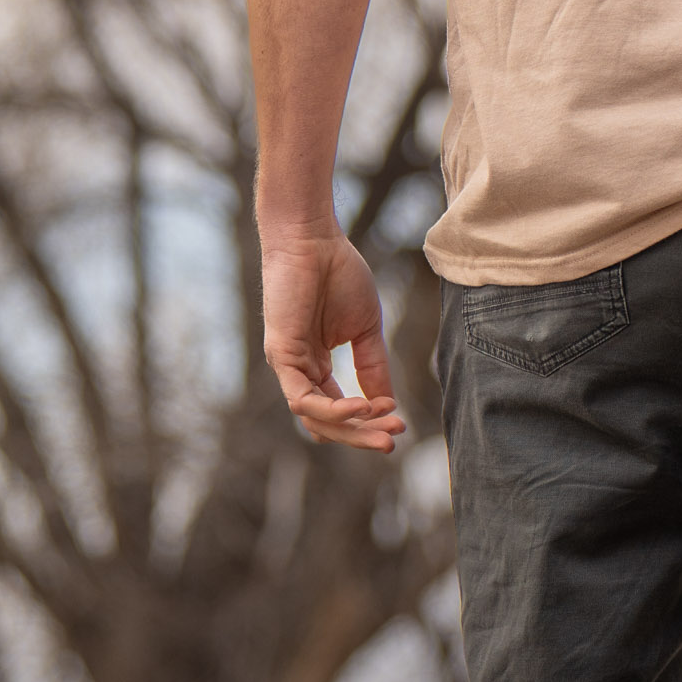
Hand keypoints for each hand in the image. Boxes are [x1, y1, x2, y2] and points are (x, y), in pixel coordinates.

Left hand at [261, 224, 407, 452]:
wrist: (314, 241)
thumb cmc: (339, 275)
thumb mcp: (366, 329)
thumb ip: (374, 367)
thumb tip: (386, 404)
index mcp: (318, 365)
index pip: (339, 409)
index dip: (367, 422)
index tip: (400, 423)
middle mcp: (300, 371)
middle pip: (328, 421)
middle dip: (361, 435)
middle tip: (393, 440)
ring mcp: (288, 366)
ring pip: (314, 417)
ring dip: (350, 427)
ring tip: (383, 424)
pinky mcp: (282, 356)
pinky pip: (302, 398)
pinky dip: (331, 409)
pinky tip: (361, 407)